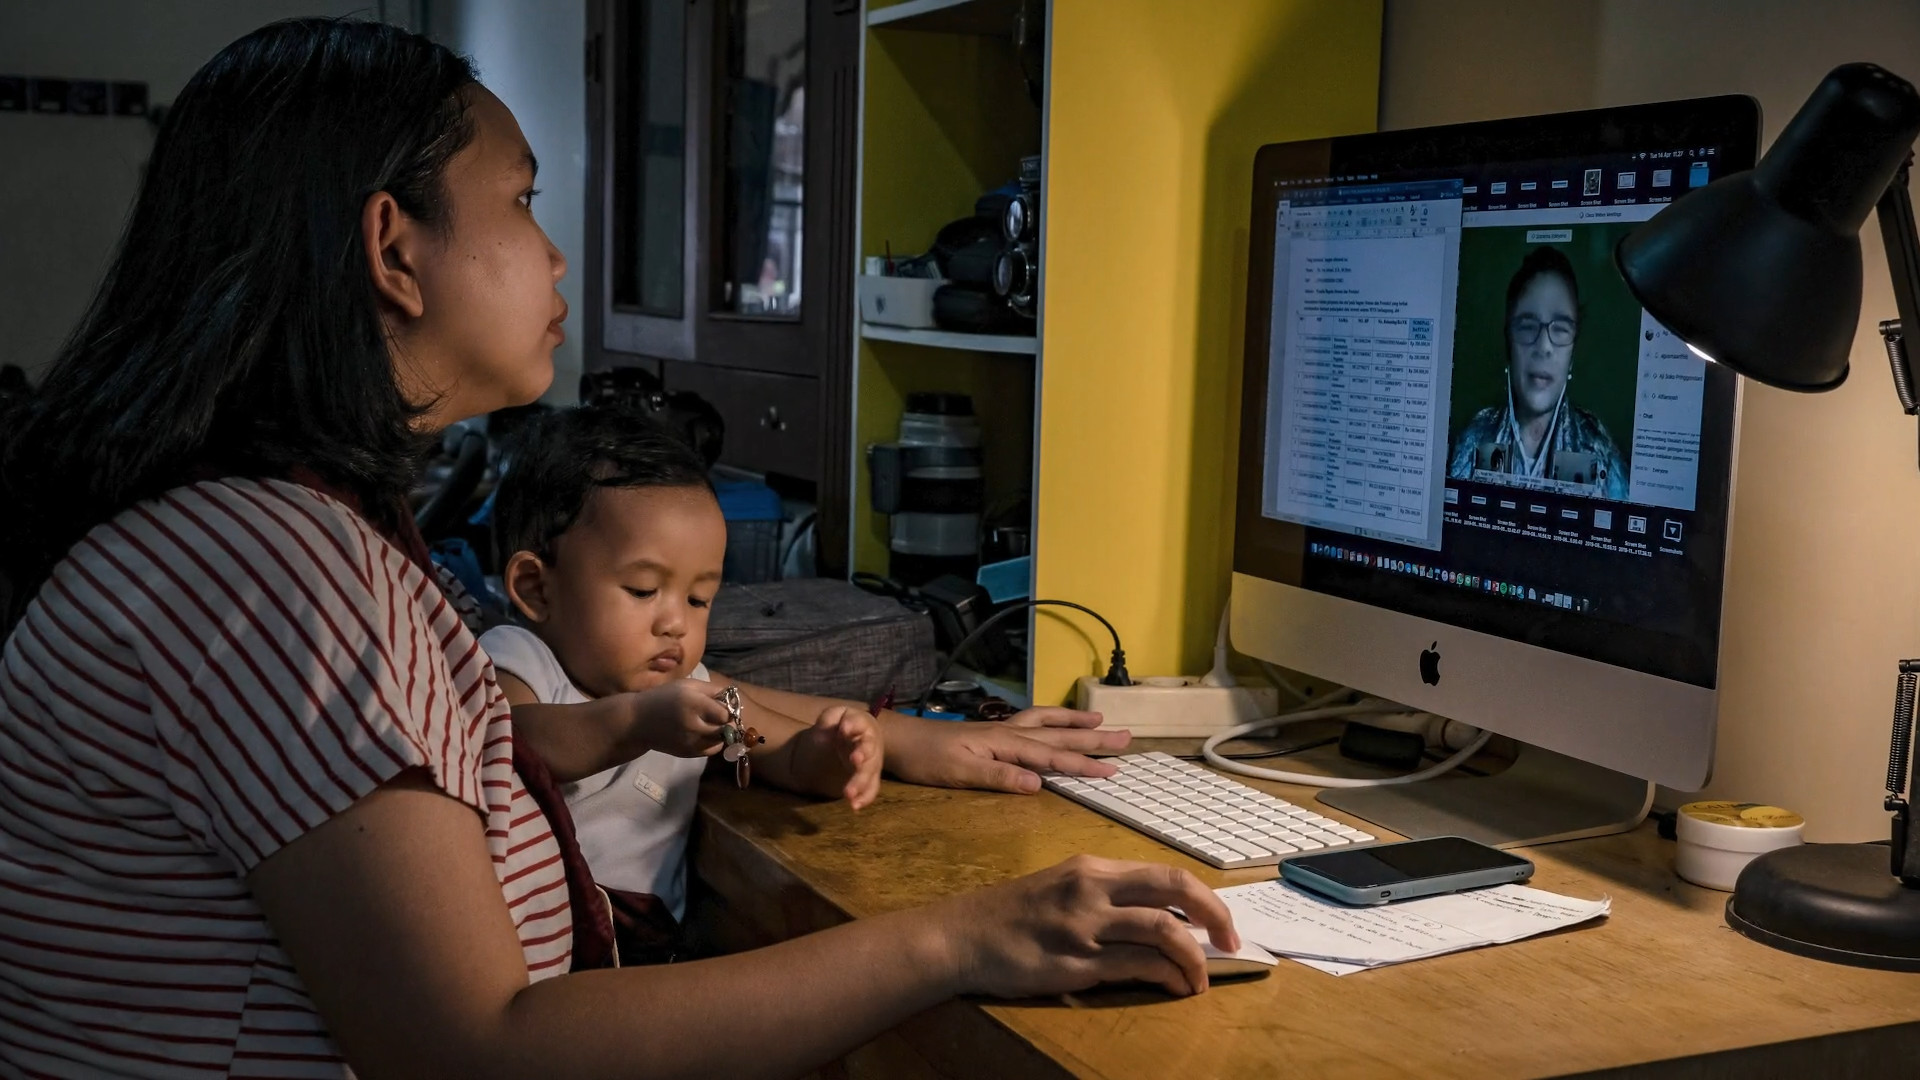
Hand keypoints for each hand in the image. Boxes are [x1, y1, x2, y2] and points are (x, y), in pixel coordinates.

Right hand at [626, 680, 732, 758]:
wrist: (638, 721)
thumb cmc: (664, 697)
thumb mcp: (687, 685)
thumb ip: (712, 690)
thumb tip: (733, 698)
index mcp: (693, 703)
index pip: (725, 713)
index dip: (728, 710)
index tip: (723, 706)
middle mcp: (693, 724)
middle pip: (725, 728)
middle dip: (727, 722)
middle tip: (722, 717)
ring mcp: (690, 742)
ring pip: (720, 741)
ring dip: (722, 733)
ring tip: (713, 724)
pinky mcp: (687, 753)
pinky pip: (711, 750)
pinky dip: (713, 743)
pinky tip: (705, 733)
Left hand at [788, 706, 884, 809]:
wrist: (856, 733)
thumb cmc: (844, 723)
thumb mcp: (833, 715)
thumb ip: (827, 721)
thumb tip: (821, 739)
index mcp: (863, 723)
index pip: (859, 722)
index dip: (853, 725)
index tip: (844, 728)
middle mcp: (872, 743)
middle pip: (869, 750)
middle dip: (863, 755)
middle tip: (854, 759)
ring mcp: (873, 761)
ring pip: (870, 773)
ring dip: (861, 783)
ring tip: (848, 794)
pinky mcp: (870, 776)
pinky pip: (872, 789)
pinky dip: (865, 798)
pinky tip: (854, 806)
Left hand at [886, 708, 1130, 793]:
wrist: (898, 739)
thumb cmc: (926, 759)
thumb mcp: (959, 773)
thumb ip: (999, 777)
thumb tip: (1038, 784)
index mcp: (1005, 744)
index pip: (1052, 757)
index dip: (1083, 764)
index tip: (1113, 769)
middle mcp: (1009, 733)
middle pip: (1058, 736)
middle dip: (1093, 739)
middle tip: (1126, 737)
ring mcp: (1001, 730)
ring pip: (1048, 724)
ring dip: (1075, 724)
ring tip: (1101, 722)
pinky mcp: (992, 733)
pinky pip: (1032, 722)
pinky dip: (1051, 720)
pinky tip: (1057, 722)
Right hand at [938, 855, 1237, 997]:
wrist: (962, 937)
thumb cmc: (1014, 914)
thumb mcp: (1064, 887)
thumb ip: (1109, 895)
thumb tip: (1164, 916)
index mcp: (1093, 868)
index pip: (1166, 873)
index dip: (1206, 898)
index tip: (1223, 923)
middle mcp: (1093, 889)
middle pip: (1174, 890)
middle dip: (1215, 917)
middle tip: (1233, 943)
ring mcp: (1084, 926)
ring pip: (1163, 931)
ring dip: (1194, 958)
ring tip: (1201, 979)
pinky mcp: (1075, 963)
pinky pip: (1137, 967)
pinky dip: (1166, 977)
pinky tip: (1175, 987)